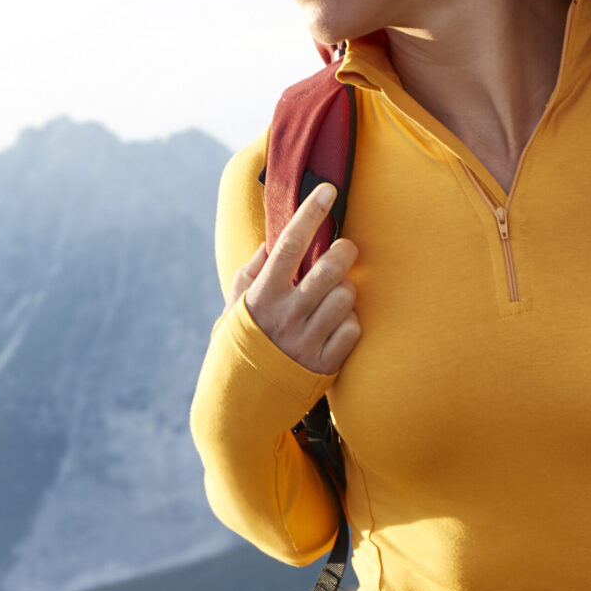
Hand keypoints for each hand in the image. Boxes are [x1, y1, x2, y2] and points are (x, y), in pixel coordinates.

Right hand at [230, 183, 360, 373]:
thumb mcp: (236, 305)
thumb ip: (253, 271)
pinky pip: (353, 329)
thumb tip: (273, 240)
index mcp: (262, 295)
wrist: (243, 400)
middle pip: (329, 269)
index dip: (310, 214)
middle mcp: (285, 316)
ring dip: (346, 292)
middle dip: (345, 252)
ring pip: (346, 297)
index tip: (328, 189)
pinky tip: (335, 327)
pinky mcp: (325, 363)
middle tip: (345, 250)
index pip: (288, 245)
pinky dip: (350, 323)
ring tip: (333, 298)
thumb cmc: (241, 342)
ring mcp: (306, 340)